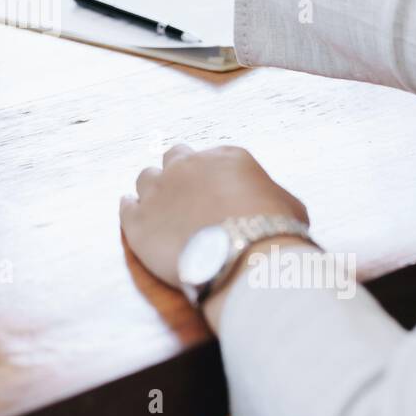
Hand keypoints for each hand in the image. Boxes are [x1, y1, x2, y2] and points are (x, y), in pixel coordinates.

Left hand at [118, 144, 307, 286]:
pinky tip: (131, 210)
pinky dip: (129, 207)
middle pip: (173, 157)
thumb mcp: (290, 207)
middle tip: (183, 194)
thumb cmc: (274, 231)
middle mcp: (186, 166)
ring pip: (146, 177)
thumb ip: (272, 197)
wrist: (245, 257)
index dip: (209, 175)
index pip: (209, 158)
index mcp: (224, 157)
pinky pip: (126, 205)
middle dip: (178, 172)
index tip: (211, 191)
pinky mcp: (138, 220)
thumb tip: (274, 208)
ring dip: (152, 189)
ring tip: (158, 206)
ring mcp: (158, 191)